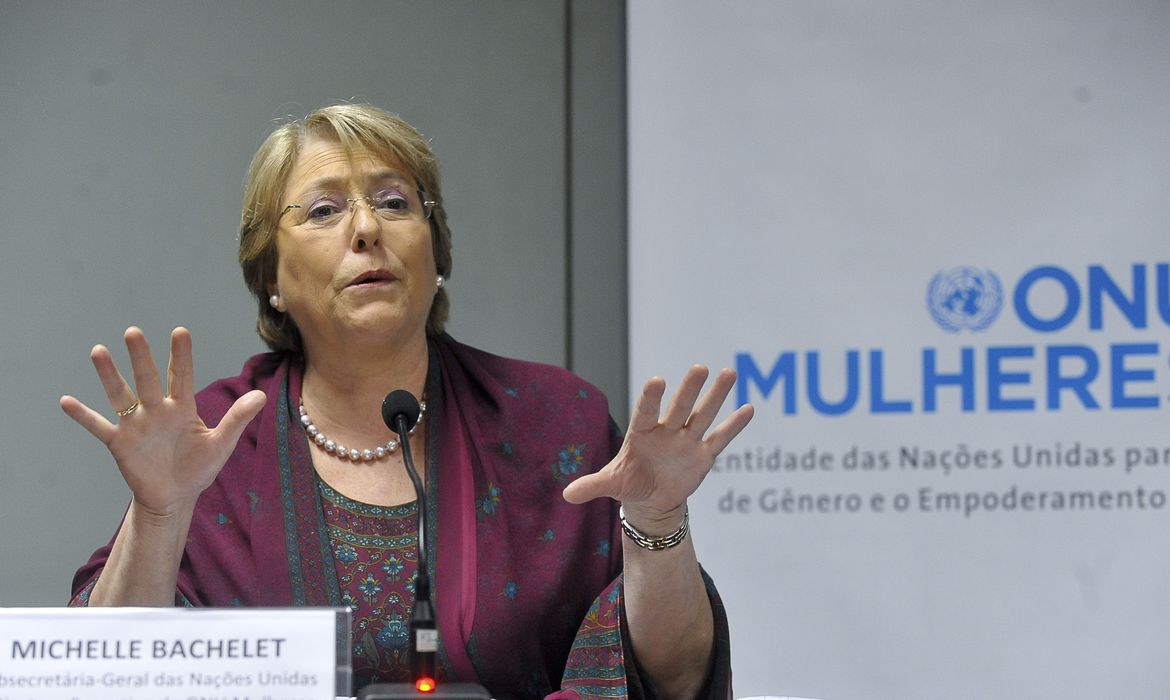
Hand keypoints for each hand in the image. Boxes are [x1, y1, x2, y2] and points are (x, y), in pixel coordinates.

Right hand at [60, 327, 265, 516]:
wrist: (175, 497)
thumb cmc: (199, 468)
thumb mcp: (221, 444)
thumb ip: (238, 418)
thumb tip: (262, 395)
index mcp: (183, 408)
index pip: (182, 376)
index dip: (181, 355)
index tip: (180, 331)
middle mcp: (157, 410)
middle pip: (148, 378)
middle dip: (141, 357)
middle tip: (133, 332)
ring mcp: (136, 425)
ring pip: (121, 395)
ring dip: (109, 376)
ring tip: (99, 351)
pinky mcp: (119, 443)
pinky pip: (98, 426)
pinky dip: (82, 416)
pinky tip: (65, 401)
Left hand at [562, 365, 753, 532]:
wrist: (651, 498)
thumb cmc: (629, 483)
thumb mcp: (611, 484)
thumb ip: (592, 485)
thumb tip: (566, 495)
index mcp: (642, 433)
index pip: (646, 412)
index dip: (651, 398)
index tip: (657, 381)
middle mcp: (666, 431)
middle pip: (680, 407)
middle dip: (689, 389)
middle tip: (700, 367)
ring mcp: (686, 440)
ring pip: (703, 414)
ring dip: (716, 396)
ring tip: (729, 373)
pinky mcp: (703, 454)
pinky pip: (720, 438)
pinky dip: (734, 426)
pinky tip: (749, 409)